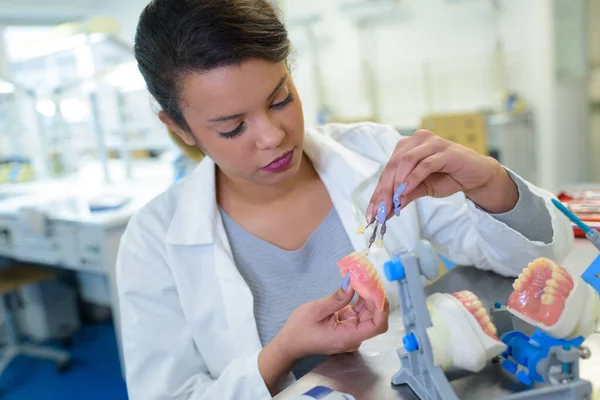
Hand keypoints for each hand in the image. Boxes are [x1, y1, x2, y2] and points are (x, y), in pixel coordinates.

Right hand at [258, 286, 388, 394]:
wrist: (289, 344)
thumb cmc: (299, 330)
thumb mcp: (317, 310)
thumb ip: (338, 298)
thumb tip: (353, 282)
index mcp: (347, 336)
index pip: (377, 325)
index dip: (381, 307)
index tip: (376, 289)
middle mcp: (353, 337)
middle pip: (374, 318)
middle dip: (375, 297)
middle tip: (369, 277)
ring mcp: (351, 332)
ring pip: (368, 314)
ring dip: (368, 296)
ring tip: (364, 277)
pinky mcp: (347, 327)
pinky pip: (358, 313)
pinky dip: (359, 300)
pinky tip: (357, 286)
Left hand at [366, 129, 518, 222]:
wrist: (476, 175)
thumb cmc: (447, 177)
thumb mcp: (421, 189)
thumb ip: (403, 197)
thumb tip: (384, 212)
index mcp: (406, 147)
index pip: (387, 171)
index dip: (378, 192)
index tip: (371, 213)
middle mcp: (416, 141)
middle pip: (393, 166)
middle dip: (384, 191)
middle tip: (379, 211)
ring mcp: (431, 143)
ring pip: (405, 162)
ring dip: (396, 185)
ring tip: (391, 204)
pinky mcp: (445, 151)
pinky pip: (424, 164)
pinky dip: (412, 179)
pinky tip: (404, 192)